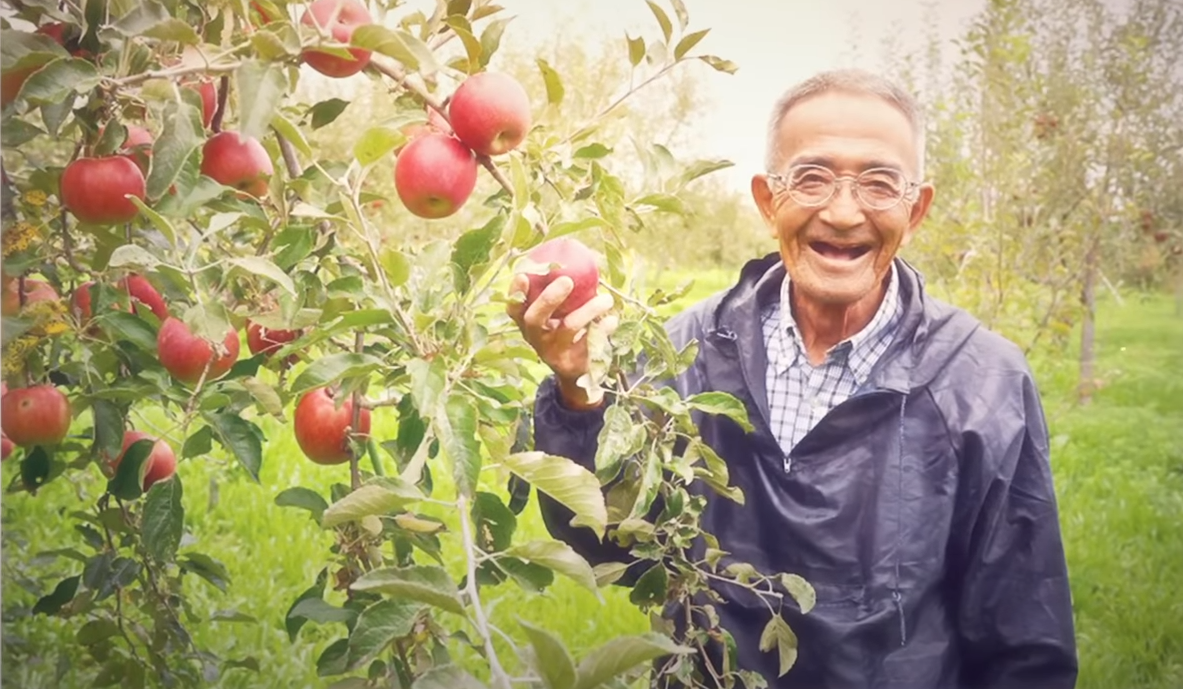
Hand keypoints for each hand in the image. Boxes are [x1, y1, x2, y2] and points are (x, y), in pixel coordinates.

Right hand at [505, 273, 616, 409]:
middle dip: (548, 299)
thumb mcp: (558, 315)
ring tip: (606, 298)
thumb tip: (581, 259)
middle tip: (567, 281)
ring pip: (569, 327)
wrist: (575, 370)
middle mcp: (536, 338)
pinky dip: (603, 328)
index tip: (522, 275)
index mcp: (529, 323)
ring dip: (589, 309)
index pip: (514, 308)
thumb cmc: (565, 330)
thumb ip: (562, 294)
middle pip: (535, 319)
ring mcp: (553, 352)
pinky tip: (611, 320)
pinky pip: (591, 343)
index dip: (515, 293)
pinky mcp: (573, 363)